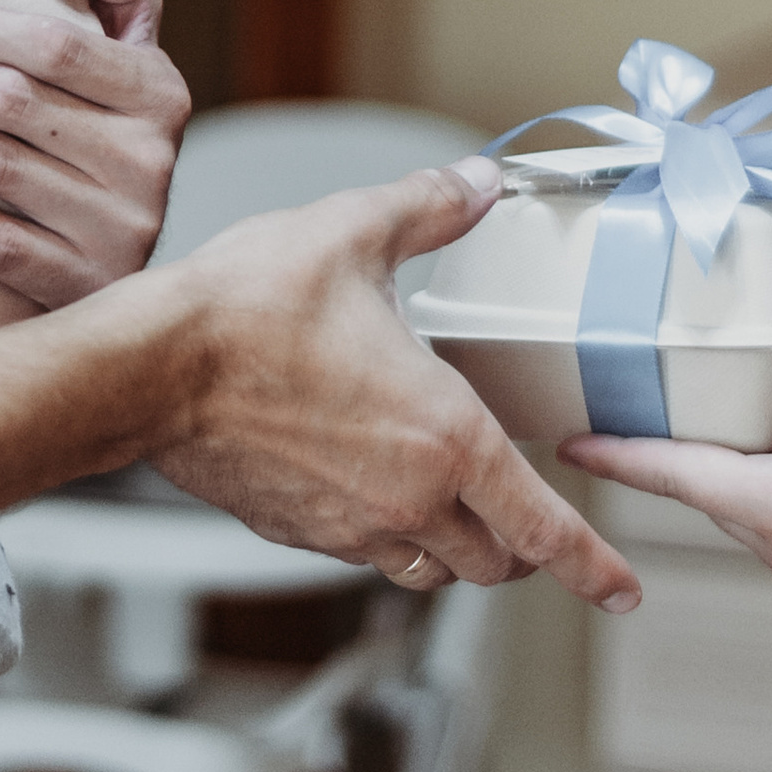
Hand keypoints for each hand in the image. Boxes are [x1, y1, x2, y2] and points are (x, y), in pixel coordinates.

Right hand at [152, 161, 640, 609]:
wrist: (148, 369)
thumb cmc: (244, 311)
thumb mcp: (352, 234)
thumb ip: (428, 209)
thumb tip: (477, 183)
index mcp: (447, 437)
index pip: (545, 528)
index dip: (594, 565)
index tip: (623, 588)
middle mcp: (408, 498)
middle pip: (494, 561)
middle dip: (521, 549)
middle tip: (531, 527)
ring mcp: (350, 524)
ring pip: (431, 569)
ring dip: (455, 550)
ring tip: (457, 514)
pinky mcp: (297, 532)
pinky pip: (365, 556)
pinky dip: (387, 539)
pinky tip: (370, 492)